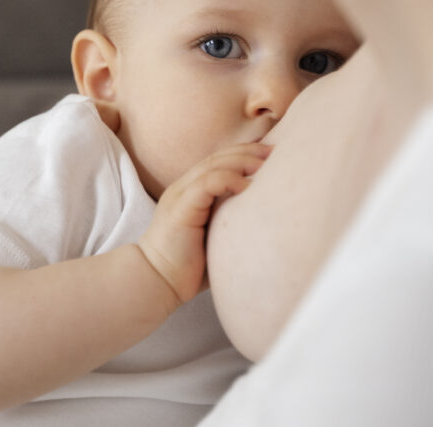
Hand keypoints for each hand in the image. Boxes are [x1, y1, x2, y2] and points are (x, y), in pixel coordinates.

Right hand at [138, 142, 270, 304]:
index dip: (245, 154)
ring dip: (241, 161)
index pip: (219, 161)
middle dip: (248, 151)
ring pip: (213, 165)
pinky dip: (228, 179)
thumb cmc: (189, 267)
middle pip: (218, 157)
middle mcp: (184, 187)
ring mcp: (180, 195)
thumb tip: (266, 220)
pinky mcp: (180, 208)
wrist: (157, 282)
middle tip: (274, 151)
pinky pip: (206, 184)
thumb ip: (230, 221)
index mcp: (191, 191)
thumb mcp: (214, 236)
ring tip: (265, 165)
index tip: (272, 156)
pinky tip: (247, 187)